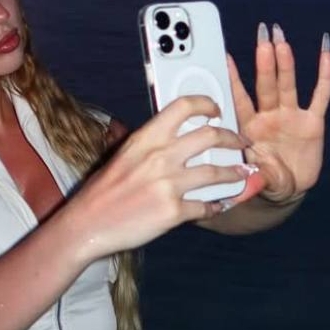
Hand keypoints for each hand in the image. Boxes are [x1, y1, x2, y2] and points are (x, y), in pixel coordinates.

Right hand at [71, 95, 248, 256]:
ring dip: (236, 174)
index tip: (217, 110)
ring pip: (217, 173)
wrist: (87, 225)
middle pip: (211, 136)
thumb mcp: (123, 156)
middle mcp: (160, 158)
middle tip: (241, 143)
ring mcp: (168, 185)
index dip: (206, 104)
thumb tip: (170, 135)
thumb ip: (148, 144)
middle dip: (233, 138)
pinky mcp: (173, 212)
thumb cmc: (103, 192)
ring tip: (242, 174)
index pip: (183, 107)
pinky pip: (206, 207)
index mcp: (146, 139)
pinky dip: (216, 206)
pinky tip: (218, 206)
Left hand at [226, 23, 329, 205]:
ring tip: (282, 42)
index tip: (226, 58)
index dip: (234, 80)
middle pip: (266, 85)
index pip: (240, 99)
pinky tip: (325, 55)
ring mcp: (291, 116)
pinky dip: (324, 76)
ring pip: (288, 85)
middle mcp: (270, 116)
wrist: (286, 187)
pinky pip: (320, 96)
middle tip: (263, 38)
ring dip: (285, 64)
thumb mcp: (253, 178)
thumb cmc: (263, 177)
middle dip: (264, 62)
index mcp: (250, 127)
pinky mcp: (313, 122)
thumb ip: (254, 175)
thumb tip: (251, 177)